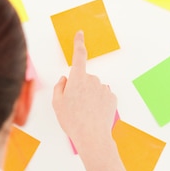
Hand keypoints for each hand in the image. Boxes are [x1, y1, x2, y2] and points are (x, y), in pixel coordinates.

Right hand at [52, 31, 116, 150]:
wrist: (92, 137)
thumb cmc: (72, 120)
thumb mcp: (56, 103)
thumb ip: (59, 87)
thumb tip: (66, 79)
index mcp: (77, 79)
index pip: (79, 56)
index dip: (78, 43)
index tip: (80, 33)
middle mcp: (92, 80)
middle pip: (84, 78)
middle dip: (79, 87)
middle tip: (74, 105)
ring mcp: (104, 89)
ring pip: (94, 87)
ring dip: (89, 95)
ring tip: (84, 112)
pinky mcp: (113, 98)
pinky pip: (102, 96)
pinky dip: (98, 102)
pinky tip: (94, 113)